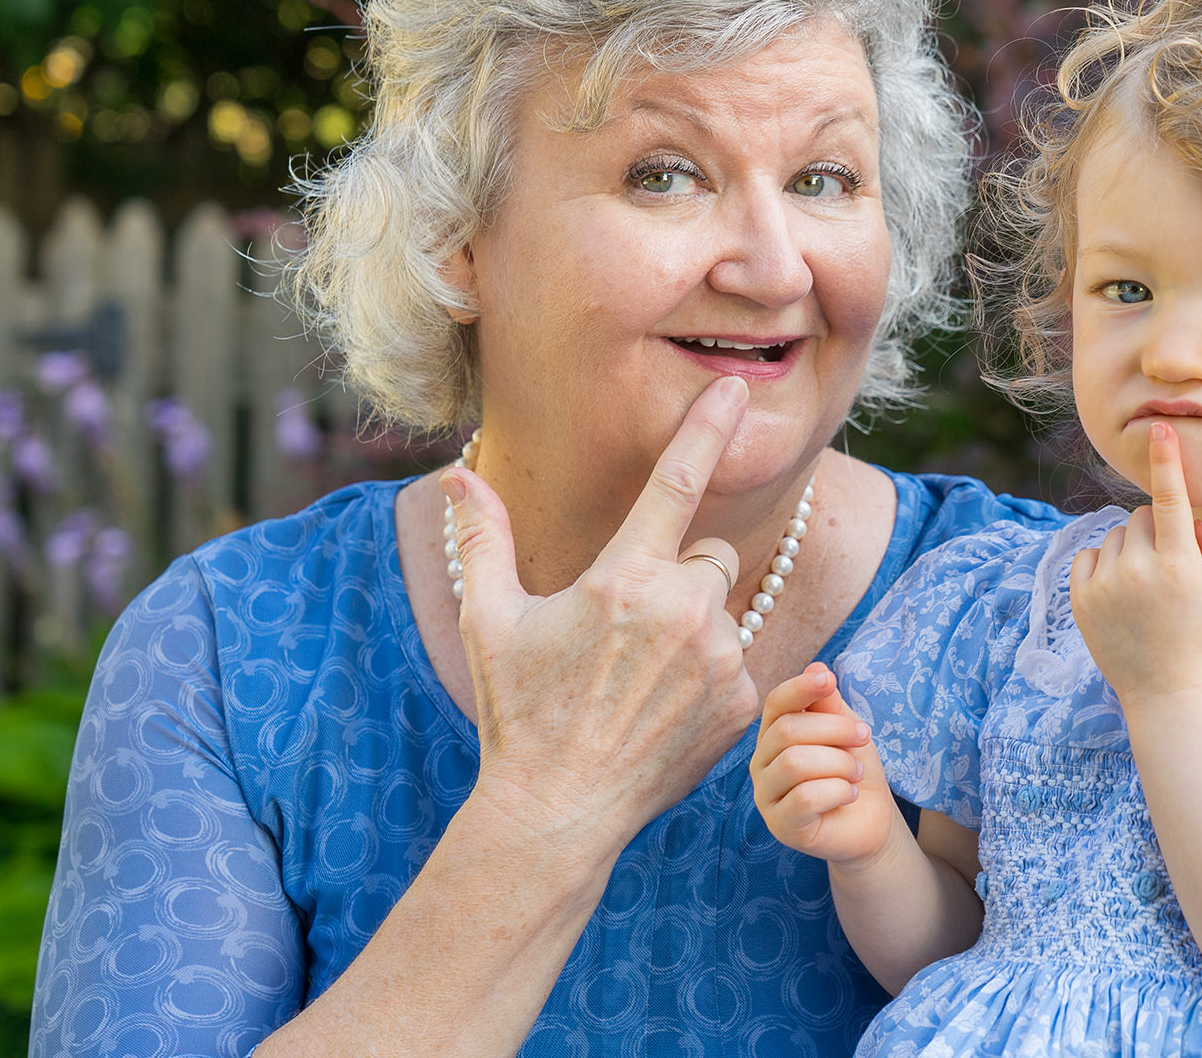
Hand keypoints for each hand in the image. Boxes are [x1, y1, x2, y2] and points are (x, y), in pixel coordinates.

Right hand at [443, 376, 761, 855]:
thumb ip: (482, 539)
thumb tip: (460, 475)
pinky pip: (741, 660)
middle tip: (632, 626)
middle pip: (709, 555)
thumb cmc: (519, 711)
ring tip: (645, 676)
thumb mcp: (490, 621)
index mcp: (624, 580)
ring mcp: (720, 659)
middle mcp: (682, 611)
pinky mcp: (742, 701)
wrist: (559, 811)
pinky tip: (668, 707)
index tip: (736, 391)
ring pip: (726, 609)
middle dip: (680, 575)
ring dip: (697, 627)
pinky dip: (713, 674)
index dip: (706, 430)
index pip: (675, 484)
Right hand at [751, 664, 901, 866]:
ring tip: (856, 773)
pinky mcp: (780, 826)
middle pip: (787, 730)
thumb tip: (816, 666)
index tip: (829, 680)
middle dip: (835, 729)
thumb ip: (829, 704)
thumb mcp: (847, 730)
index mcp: (774, 734)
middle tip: (864, 737)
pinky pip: (805, 798)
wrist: (870, 820)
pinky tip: (849, 794)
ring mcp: (767, 796)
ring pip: (794, 763)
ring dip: (839, 763)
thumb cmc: (853, 770)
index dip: (800, 687)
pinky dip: (838, 791)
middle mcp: (761, 763)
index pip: (776, 703)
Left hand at [1069, 422, 1201, 706]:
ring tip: (1147, 588)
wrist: (1165, 692)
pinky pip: (1090, 555)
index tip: (1159, 428)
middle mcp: (1138, 572)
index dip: (1167, 462)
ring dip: (1131, 549)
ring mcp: (1105, 586)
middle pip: (1142, 516)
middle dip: (1158, 531)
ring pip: (1116, 535)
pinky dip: (1106, 564)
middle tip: (1172, 567)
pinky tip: (1122, 593)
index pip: (1171, 501)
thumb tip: (1193, 520)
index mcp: (1179, 566)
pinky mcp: (1080, 599)